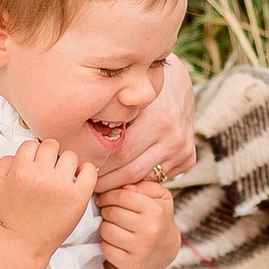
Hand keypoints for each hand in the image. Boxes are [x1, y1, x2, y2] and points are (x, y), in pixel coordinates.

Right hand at [0, 139, 97, 255]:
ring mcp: (61, 186)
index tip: (37, 164)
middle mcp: (41, 176)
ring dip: (66, 165)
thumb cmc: (13, 216)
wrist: (25, 242)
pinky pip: (89, 170)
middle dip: (50, 156)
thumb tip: (20, 153)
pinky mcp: (78, 197)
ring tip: (62, 178)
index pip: (32, 144)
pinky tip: (78, 179)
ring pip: (70, 156)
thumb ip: (4, 165)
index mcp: (21, 171)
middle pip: (51, 145)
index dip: (34, 154)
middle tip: (50, 171)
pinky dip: (86, 171)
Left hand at [94, 56, 198, 191]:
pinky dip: (141, 180)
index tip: (84, 172)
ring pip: (145, 178)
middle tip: (90, 183)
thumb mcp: (126, 95)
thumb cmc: (144, 88)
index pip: (120, 156)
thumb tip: (80, 142)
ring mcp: (183, 149)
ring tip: (103, 184)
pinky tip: (125, 177)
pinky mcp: (188, 157)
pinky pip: (159, 176)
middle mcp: (174, 137)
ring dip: (122, 184)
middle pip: (132, 171)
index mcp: (158, 120)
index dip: (99, 168)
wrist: (177, 83)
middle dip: (108, 182)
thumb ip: (110, 116)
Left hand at [97, 181, 179, 268]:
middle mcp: (150, 231)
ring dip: (105, 226)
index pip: (122, 196)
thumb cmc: (158, 219)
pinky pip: (106, 248)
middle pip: (112, 213)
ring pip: (106, 230)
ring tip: (114, 226)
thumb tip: (125, 185)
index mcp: (157, 212)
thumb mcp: (160, 197)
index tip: (104, 197)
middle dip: (107, 210)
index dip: (109, 195)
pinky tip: (116, 241)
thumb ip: (144, 185)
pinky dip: (107, 243)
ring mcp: (140, 249)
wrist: (164, 251)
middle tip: (109, 212)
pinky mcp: (130, 264)